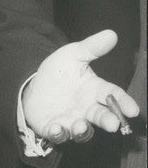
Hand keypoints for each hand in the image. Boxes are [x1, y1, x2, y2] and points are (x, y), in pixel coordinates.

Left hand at [22, 29, 140, 143]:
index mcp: (95, 91)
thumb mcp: (73, 55)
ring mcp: (72, 120)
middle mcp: (87, 109)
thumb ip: (92, 48)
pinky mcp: (54, 128)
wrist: (35, 86)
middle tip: (113, 123)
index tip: (133, 109)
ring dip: (83, 130)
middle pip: (101, 117)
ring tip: (81, 125)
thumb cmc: (60, 73)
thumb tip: (111, 33)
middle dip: (108, 121)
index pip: (113, 96)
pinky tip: (56, 127)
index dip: (124, 103)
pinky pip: (58, 134)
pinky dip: (58, 133)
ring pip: (83, 130)